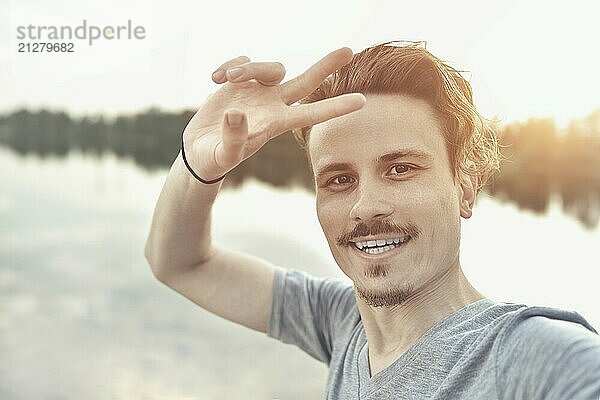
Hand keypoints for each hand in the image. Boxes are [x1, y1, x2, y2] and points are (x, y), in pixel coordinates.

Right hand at [181, 47, 365, 180]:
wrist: (200, 149)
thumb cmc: (216, 158)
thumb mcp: (224, 155)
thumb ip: (234, 137)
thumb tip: (238, 112)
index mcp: (276, 123)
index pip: (312, 113)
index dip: (337, 107)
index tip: (362, 101)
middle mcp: (273, 104)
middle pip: (307, 81)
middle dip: (326, 66)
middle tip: (348, 51)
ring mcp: (258, 91)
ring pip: (268, 67)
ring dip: (249, 68)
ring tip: (225, 80)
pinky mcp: (240, 81)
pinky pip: (244, 61)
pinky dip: (230, 65)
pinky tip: (215, 79)